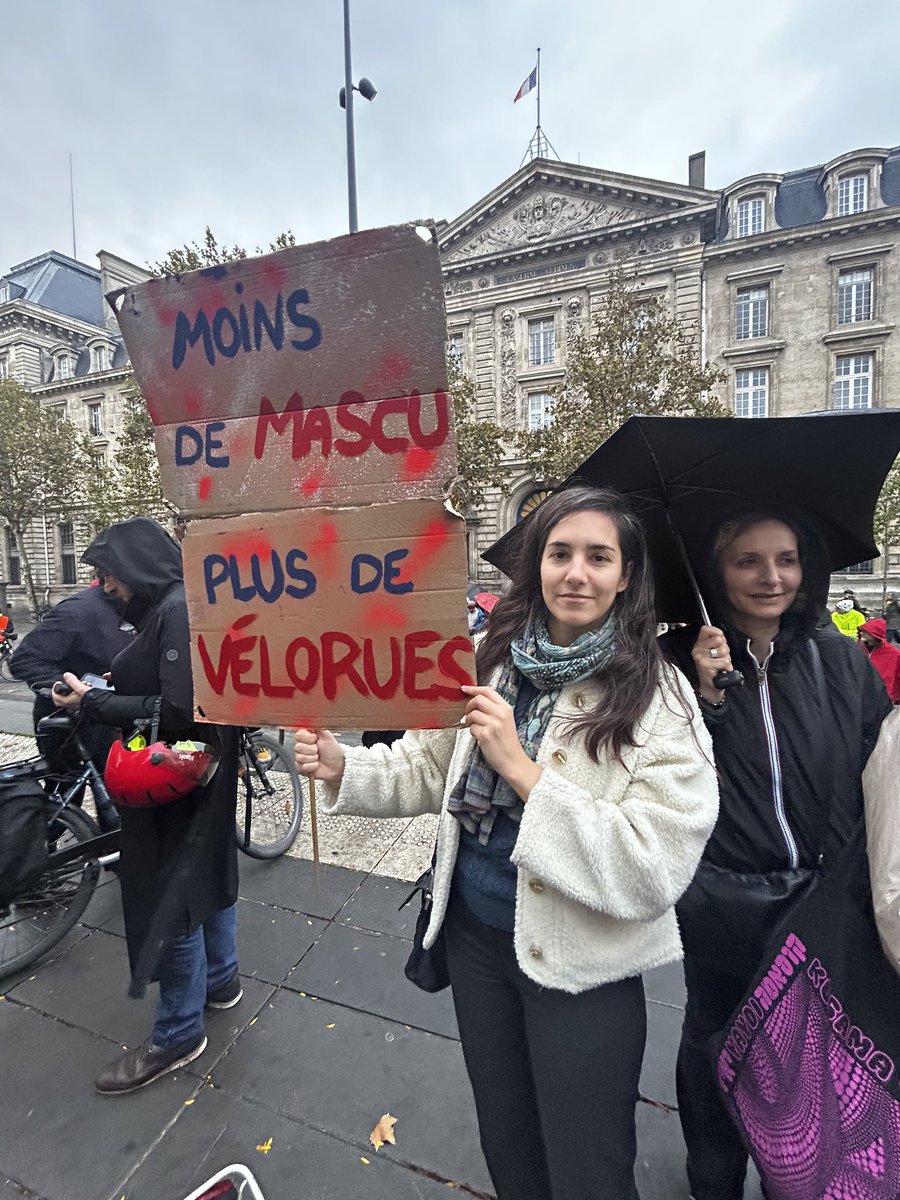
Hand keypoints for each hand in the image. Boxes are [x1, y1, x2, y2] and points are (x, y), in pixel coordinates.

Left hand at [51, 671, 90, 709]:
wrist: (103, 706)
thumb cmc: (92, 700)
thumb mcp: (81, 687)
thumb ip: (73, 681)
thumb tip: (66, 675)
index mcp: (68, 701)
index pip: (55, 696)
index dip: (55, 688)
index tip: (59, 682)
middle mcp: (71, 705)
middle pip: (62, 698)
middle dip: (64, 689)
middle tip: (67, 684)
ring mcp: (77, 705)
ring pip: (70, 697)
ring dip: (74, 689)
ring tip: (82, 683)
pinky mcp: (83, 704)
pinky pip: (77, 697)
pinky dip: (80, 692)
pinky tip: (86, 688)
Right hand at [294, 728, 344, 784]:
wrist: (337, 766)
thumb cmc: (333, 751)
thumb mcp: (327, 736)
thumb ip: (318, 726)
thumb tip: (311, 718)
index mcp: (306, 737)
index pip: (298, 735)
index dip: (308, 738)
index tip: (315, 739)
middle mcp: (301, 747)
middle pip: (298, 747)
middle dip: (312, 749)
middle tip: (318, 750)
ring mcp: (300, 758)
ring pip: (300, 757)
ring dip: (313, 758)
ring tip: (318, 758)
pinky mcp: (301, 768)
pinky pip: (302, 767)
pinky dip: (312, 766)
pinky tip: (316, 765)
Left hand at [460, 685, 541, 800]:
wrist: (512, 760)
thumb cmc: (507, 742)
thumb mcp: (506, 720)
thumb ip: (494, 709)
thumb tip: (474, 701)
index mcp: (506, 708)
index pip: (488, 691)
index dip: (474, 688)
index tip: (464, 688)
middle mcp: (500, 714)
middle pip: (477, 699)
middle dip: (468, 706)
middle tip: (468, 714)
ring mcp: (493, 724)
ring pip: (472, 714)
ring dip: (469, 721)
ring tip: (475, 728)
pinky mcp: (486, 735)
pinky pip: (471, 728)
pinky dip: (472, 732)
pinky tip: (479, 737)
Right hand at [691, 625, 732, 702]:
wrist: (711, 687)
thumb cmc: (714, 669)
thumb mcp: (714, 652)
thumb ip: (717, 641)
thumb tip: (721, 635)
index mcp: (699, 644)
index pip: (706, 629)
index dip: (717, 633)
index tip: (720, 642)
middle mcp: (697, 650)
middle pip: (719, 640)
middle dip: (725, 649)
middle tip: (720, 658)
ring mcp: (700, 657)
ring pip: (723, 650)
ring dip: (727, 659)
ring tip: (721, 665)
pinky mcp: (705, 665)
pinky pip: (724, 661)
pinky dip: (727, 667)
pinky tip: (721, 671)